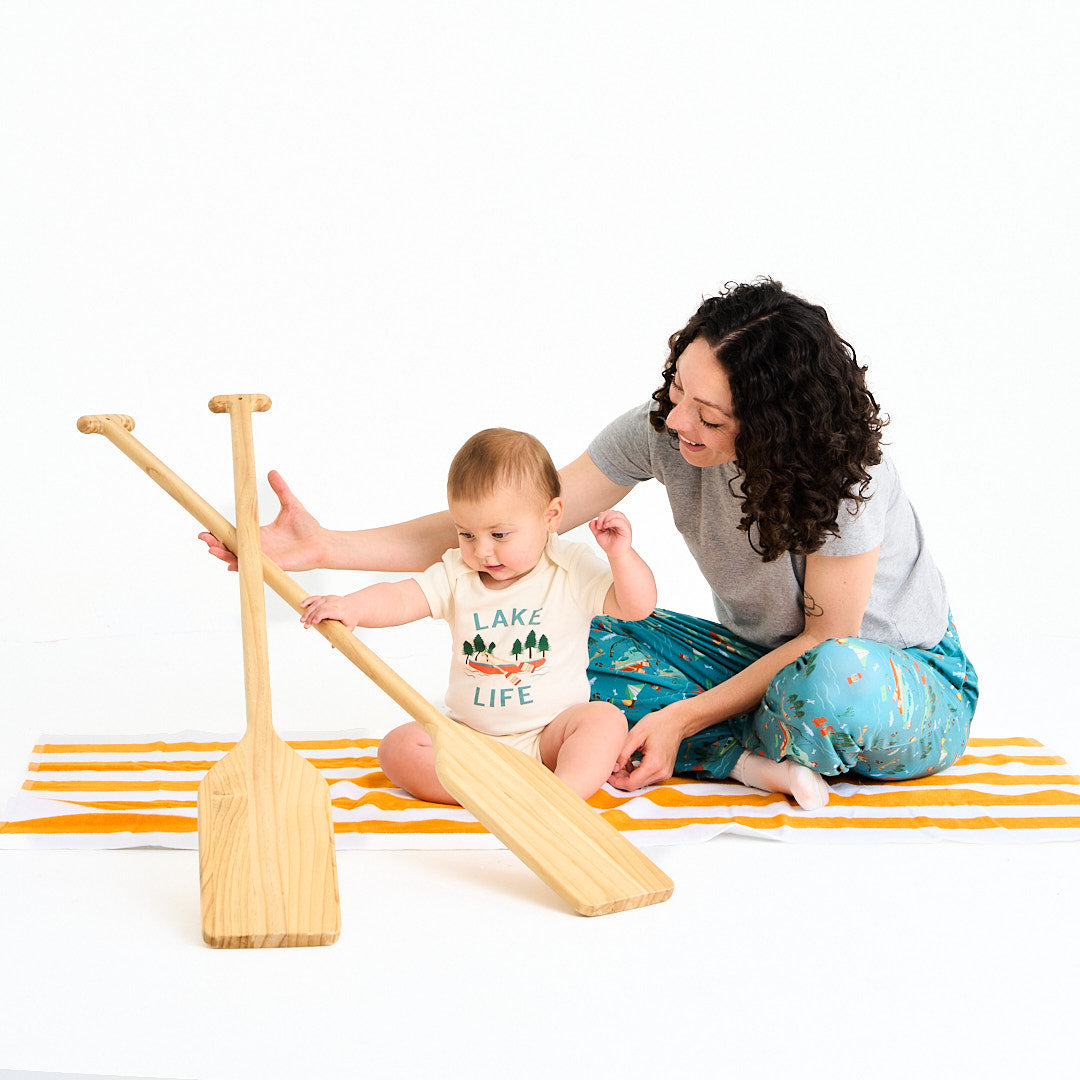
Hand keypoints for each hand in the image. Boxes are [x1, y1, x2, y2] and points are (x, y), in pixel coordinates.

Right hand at [199, 470, 325, 571]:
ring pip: (241, 558)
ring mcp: (266, 558)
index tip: (205, 528)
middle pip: (232, 547)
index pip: (235, 534)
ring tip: (213, 549)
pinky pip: (256, 568)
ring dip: (225, 555)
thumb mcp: (290, 504)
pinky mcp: (275, 565)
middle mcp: (260, 547)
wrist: (322, 541)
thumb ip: (280, 489)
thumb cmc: (307, 526)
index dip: (220, 532)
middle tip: (204, 539)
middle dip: (216, 544)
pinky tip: (231, 564)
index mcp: (260, 534)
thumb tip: (271, 471)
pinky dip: (243, 566)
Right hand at [299, 592, 365, 632]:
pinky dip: (308, 601)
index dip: (320, 616)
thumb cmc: (351, 617)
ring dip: (308, 611)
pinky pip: (315, 598)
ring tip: (302, 620)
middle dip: (312, 616)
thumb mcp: (349, 627)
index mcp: (341, 610)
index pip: (329, 611)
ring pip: (317, 603)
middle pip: (320, 608)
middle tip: (305, 626)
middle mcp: (335, 602)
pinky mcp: (325, 597)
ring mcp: (329, 599)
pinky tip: (301, 606)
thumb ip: (342, 636)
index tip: (313, 622)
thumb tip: (333, 646)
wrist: (355, 606)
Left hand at [589, 510, 631, 557]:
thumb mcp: (599, 535)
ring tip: (604, 527)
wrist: (615, 554)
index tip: (597, 527)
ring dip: (607, 518)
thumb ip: (594, 528)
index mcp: (613, 521)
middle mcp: (619, 521)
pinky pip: (621, 521)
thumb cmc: (609, 544)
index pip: (607, 513)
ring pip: (617, 514)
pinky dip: (613, 521)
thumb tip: (592, 521)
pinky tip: (607, 525)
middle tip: (599, 527)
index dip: (601, 517)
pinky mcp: (626, 529)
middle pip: (611, 512)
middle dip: (603, 517)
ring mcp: (624, 524)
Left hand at [607, 705, 684, 790]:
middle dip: (620, 780)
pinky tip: (631, 763)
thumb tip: (613, 768)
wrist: (676, 722)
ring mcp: (665, 774)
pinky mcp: (665, 772)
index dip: (616, 781)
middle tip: (611, 767)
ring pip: (640, 784)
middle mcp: (661, 773)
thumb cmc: (657, 724)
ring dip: (628, 777)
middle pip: (635, 786)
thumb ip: (623, 753)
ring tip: (621, 762)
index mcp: (654, 764)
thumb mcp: (636, 735)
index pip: (631, 783)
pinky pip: (646, 779)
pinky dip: (636, 775)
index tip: (606, 773)